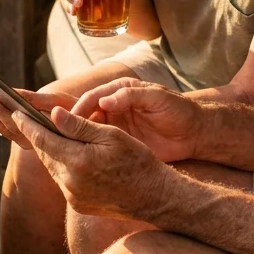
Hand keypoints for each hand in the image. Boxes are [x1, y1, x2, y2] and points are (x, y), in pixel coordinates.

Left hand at [0, 82, 73, 149]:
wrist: (87, 129)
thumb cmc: (76, 112)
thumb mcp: (60, 102)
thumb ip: (37, 100)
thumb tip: (15, 94)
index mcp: (39, 135)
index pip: (12, 123)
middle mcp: (27, 140)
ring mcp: (23, 137)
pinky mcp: (21, 132)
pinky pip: (0, 122)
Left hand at [10, 105, 170, 220]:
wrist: (155, 198)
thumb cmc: (137, 161)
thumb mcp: (111, 136)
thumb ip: (79, 126)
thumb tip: (53, 114)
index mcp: (77, 161)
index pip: (43, 139)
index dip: (27, 124)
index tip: (15, 112)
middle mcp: (69, 182)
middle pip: (43, 154)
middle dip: (33, 136)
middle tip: (21, 119)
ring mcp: (72, 196)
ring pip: (51, 167)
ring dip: (47, 151)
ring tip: (42, 134)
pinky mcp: (78, 205)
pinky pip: (61, 181)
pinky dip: (60, 166)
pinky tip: (63, 156)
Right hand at [72, 78, 202, 162]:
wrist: (195, 133)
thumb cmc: (179, 110)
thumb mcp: (157, 99)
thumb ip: (131, 96)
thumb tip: (105, 101)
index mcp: (120, 91)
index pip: (92, 97)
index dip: (79, 108)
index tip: (67, 120)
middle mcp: (114, 107)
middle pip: (85, 115)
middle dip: (71, 125)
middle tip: (59, 137)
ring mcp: (117, 127)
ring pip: (89, 133)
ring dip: (77, 140)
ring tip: (66, 152)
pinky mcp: (121, 144)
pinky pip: (101, 147)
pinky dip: (90, 153)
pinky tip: (82, 161)